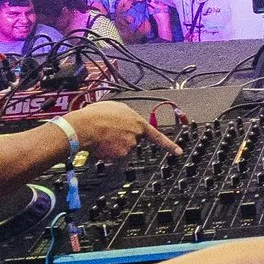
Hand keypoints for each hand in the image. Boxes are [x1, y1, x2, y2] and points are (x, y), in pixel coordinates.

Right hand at [63, 97, 177, 160]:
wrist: (85, 126)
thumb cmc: (95, 114)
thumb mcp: (113, 107)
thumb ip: (123, 114)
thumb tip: (121, 118)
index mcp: (137, 121)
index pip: (156, 135)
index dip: (168, 144)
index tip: (178, 152)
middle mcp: (135, 134)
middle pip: (133, 140)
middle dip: (123, 138)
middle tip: (108, 131)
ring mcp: (128, 146)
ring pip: (122, 149)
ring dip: (113, 145)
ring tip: (101, 135)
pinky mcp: (119, 155)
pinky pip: (113, 156)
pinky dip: (107, 153)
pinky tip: (99, 144)